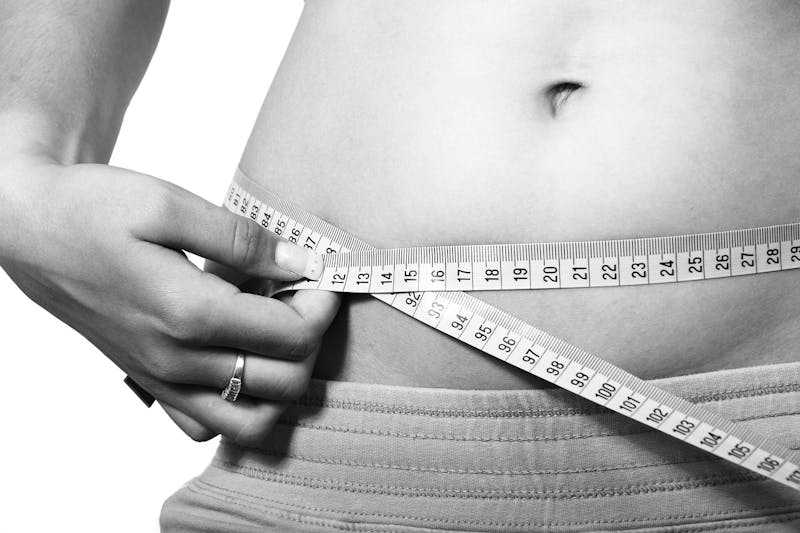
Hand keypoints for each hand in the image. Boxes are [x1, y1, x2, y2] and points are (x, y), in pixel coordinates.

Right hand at [0, 157, 339, 444]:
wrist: (32, 232)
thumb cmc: (93, 210)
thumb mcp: (168, 204)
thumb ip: (241, 239)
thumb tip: (300, 262)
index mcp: (189, 313)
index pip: (291, 336)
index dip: (321, 305)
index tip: (318, 274)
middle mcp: (178, 359)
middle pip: (285, 383)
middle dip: (311, 339)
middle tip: (300, 296)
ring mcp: (163, 379)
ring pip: (252, 420)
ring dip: (283, 380)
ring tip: (276, 330)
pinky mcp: (152, 383)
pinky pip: (208, 425)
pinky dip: (239, 405)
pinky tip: (240, 358)